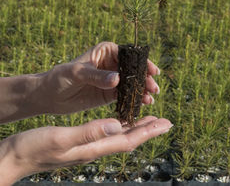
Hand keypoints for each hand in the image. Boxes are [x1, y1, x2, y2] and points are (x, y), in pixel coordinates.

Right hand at [0, 116, 172, 183]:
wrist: (15, 157)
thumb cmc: (33, 148)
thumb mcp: (61, 138)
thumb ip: (89, 132)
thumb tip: (118, 125)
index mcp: (93, 148)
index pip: (129, 140)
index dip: (148, 131)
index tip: (166, 123)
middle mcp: (94, 149)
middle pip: (129, 139)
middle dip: (149, 130)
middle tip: (166, 122)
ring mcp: (87, 147)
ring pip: (120, 137)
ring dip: (137, 128)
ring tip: (150, 120)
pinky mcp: (80, 143)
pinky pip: (108, 134)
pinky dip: (120, 127)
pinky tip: (121, 122)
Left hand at [36, 42, 159, 114]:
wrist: (48, 97)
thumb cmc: (59, 78)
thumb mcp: (76, 73)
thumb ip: (96, 76)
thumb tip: (117, 78)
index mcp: (106, 52)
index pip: (128, 55)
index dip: (142, 63)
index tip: (152, 71)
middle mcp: (112, 64)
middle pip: (134, 70)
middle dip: (145, 78)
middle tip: (154, 88)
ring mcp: (113, 80)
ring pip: (133, 83)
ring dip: (143, 90)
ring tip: (150, 99)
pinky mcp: (110, 94)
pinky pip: (126, 96)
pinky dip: (135, 99)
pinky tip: (143, 104)